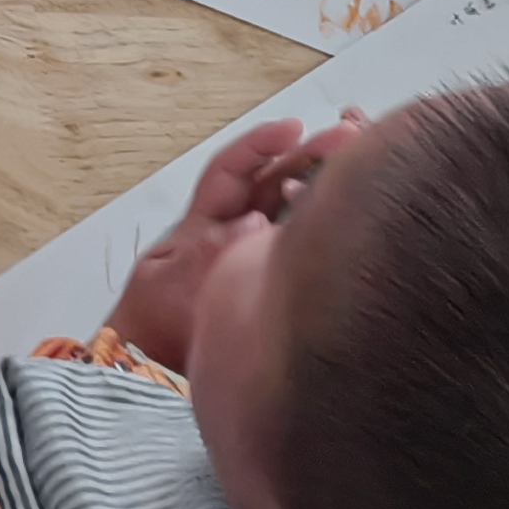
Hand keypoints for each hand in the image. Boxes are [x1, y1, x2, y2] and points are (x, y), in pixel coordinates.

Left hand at [107, 115, 358, 370]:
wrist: (145, 380)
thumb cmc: (148, 333)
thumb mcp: (170, 285)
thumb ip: (212, 253)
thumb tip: (260, 223)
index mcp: (201, 227)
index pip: (232, 171)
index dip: (262, 144)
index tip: (295, 128)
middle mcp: (231, 239)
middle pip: (272, 186)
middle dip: (310, 157)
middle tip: (352, 137)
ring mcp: (254, 265)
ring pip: (293, 217)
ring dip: (324, 193)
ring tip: (363, 172)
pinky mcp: (272, 292)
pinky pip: (301, 255)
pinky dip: (326, 240)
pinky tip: (354, 230)